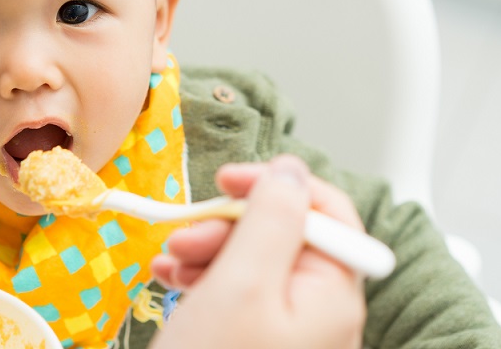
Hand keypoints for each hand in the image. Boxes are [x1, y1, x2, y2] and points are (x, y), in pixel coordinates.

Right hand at [150, 155, 365, 348]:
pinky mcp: (257, 341)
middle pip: (284, 234)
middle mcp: (319, 311)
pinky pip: (237, 292)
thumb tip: (291, 169)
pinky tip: (171, 280)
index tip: (229, 179)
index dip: (278, 185)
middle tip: (185, 234)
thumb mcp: (239, 283)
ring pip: (254, 260)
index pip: (326, 213)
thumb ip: (272, 218)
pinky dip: (203, 277)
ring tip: (168, 262)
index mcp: (332, 294)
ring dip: (208, 249)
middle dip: (230, 224)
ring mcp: (288, 330)